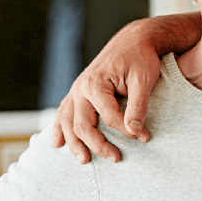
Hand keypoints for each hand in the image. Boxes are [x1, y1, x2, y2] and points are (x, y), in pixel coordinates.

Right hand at [51, 23, 162, 163]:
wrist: (134, 40)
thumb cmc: (141, 58)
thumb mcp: (144, 80)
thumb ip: (138, 106)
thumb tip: (135, 131)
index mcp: (96, 84)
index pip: (110, 118)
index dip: (128, 131)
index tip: (145, 137)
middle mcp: (80, 88)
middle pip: (83, 125)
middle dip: (98, 145)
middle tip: (116, 159)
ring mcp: (76, 90)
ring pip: (68, 122)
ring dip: (74, 143)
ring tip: (84, 160)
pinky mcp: (78, 92)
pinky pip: (64, 112)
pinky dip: (59, 129)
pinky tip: (57, 143)